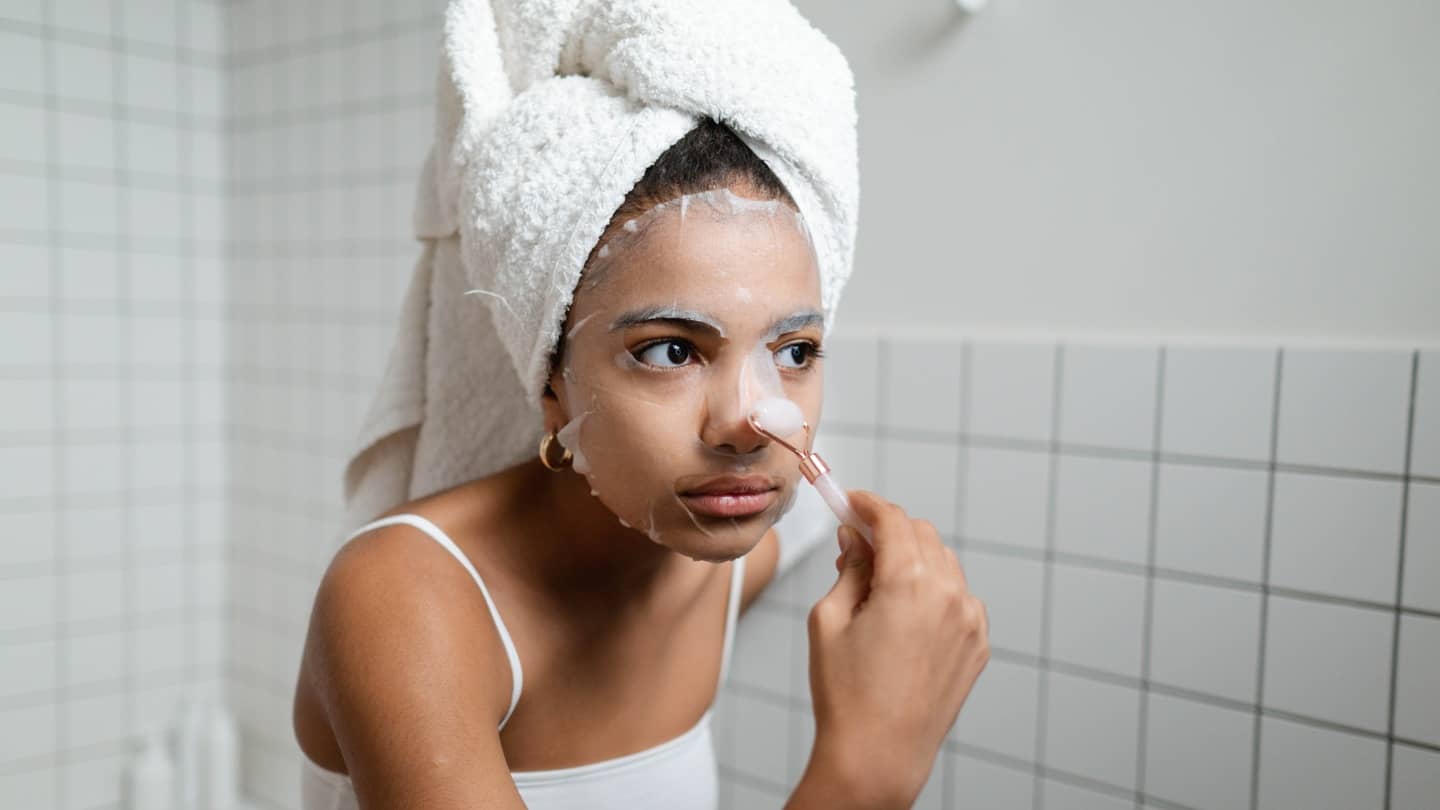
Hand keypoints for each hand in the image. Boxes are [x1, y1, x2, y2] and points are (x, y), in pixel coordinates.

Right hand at [804, 491, 989, 806]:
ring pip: (943, 563)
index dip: (867, 505)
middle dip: (889, 531)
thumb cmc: (847, 695)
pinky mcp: (977, 644)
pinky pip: (957, 597)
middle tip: (855, 545)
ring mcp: (969, 621)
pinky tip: (904, 615)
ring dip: (913, 559)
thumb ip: (849, 568)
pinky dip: (934, 590)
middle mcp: (948, 595)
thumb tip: (856, 539)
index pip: (892, 519)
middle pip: (921, 534)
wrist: (879, 755)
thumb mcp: (829, 619)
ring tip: (877, 586)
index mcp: (909, 583)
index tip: (851, 502)